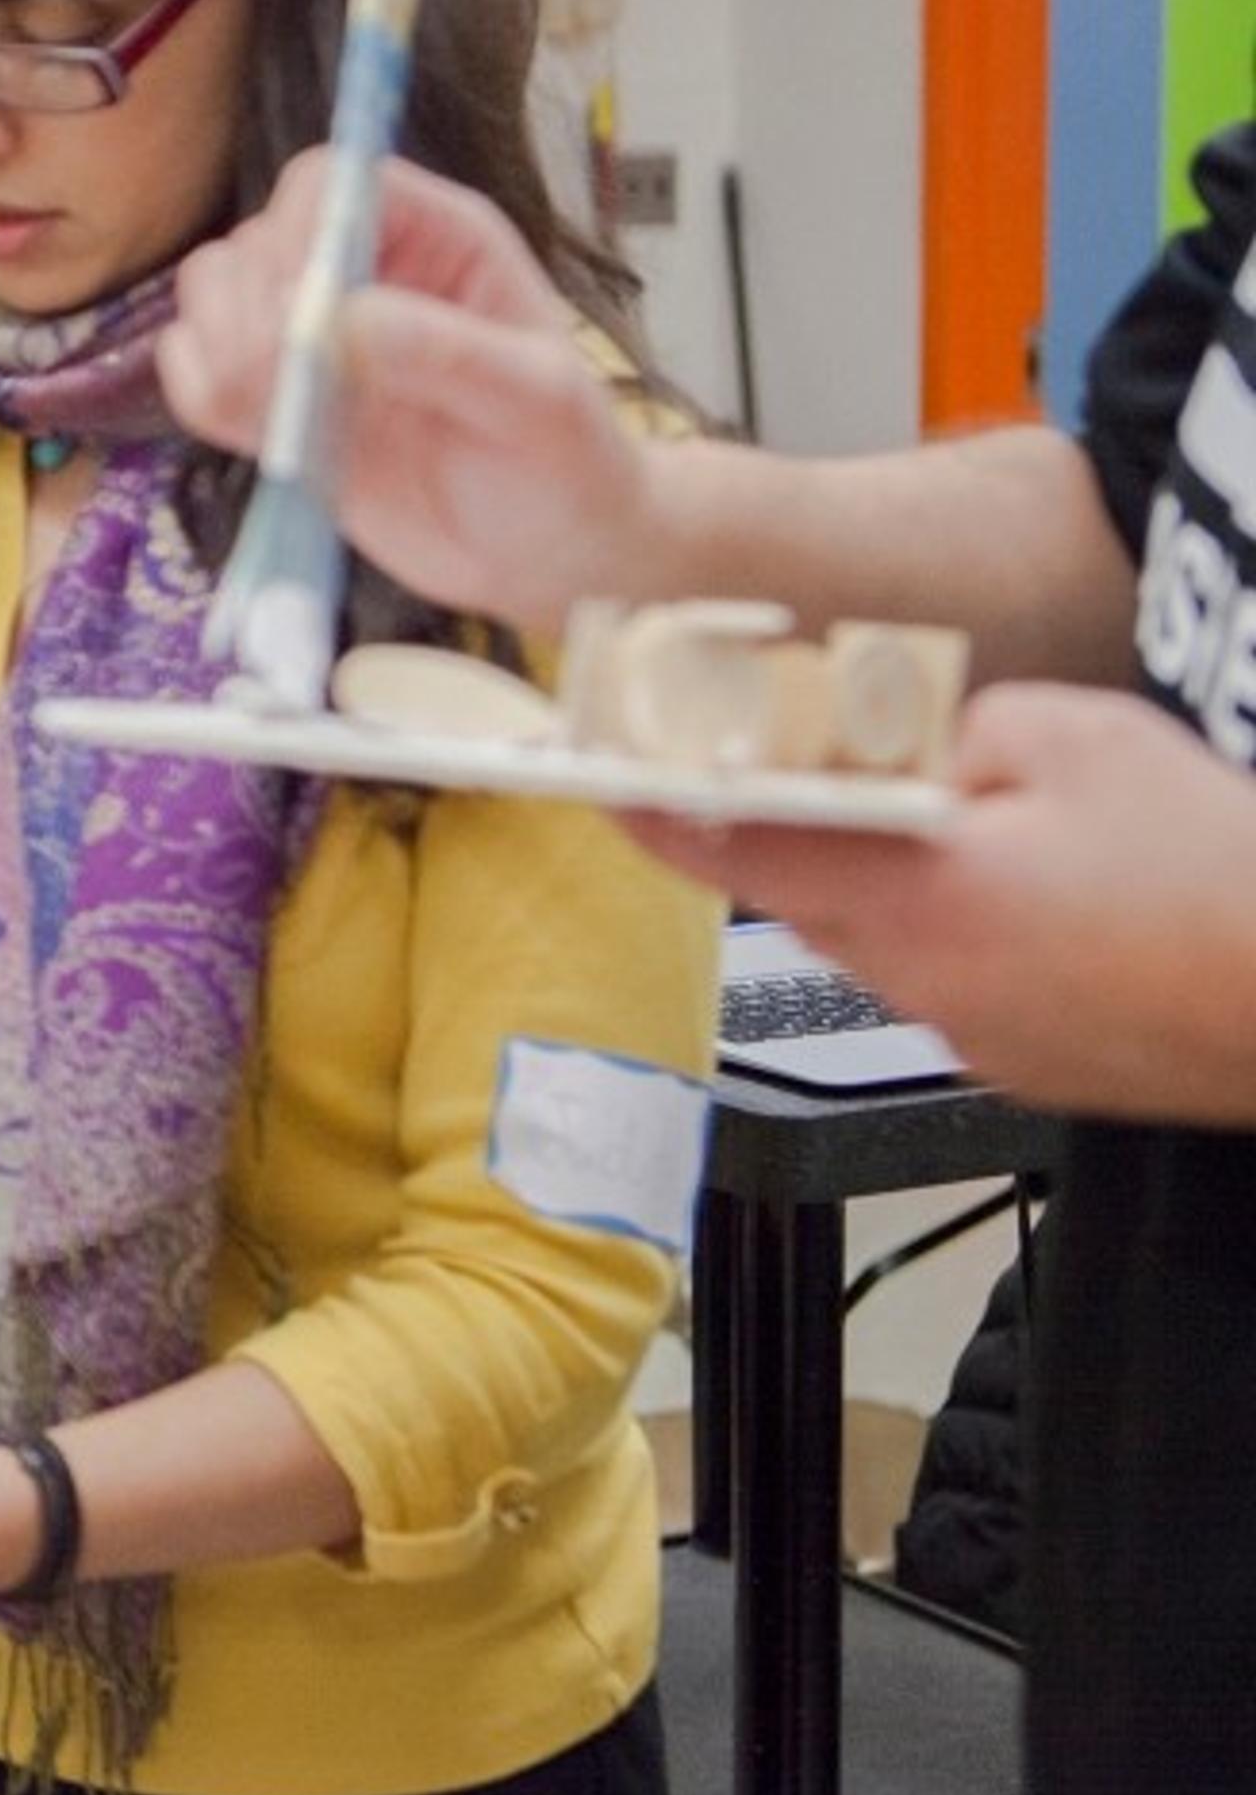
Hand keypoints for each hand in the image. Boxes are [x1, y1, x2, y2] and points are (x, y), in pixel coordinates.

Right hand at [160, 152, 649, 641]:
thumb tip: (337, 323)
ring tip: (272, 416)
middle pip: (254, 241)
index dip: (296, 233)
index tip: (294, 311)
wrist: (549, 560)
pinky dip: (199, 396)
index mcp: (436, 239)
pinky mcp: (277, 407)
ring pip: (211, 299)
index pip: (330, 185)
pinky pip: (198, 374)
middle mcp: (362, 275)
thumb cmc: (569, 467)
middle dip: (245, 307)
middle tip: (280, 384)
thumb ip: (447, 353)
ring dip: (214, 349)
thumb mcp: (539, 403)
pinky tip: (254, 437)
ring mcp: (310, 342)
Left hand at [627, 683, 1255, 1121]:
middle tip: (792, 766)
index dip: (654, 805)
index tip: (599, 777)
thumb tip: (904, 747)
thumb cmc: (1218, 877)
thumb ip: (955, 730)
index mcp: (909, 899)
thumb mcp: (1073, 741)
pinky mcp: (1029, 1063)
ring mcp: (974, 1035)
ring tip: (962, 825)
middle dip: (798, 827)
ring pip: (885, 936)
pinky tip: (1041, 896)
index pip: (733, 847)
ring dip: (895, 879)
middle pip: (806, 892)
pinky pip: (959, 980)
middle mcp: (920, 983)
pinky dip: (968, 930)